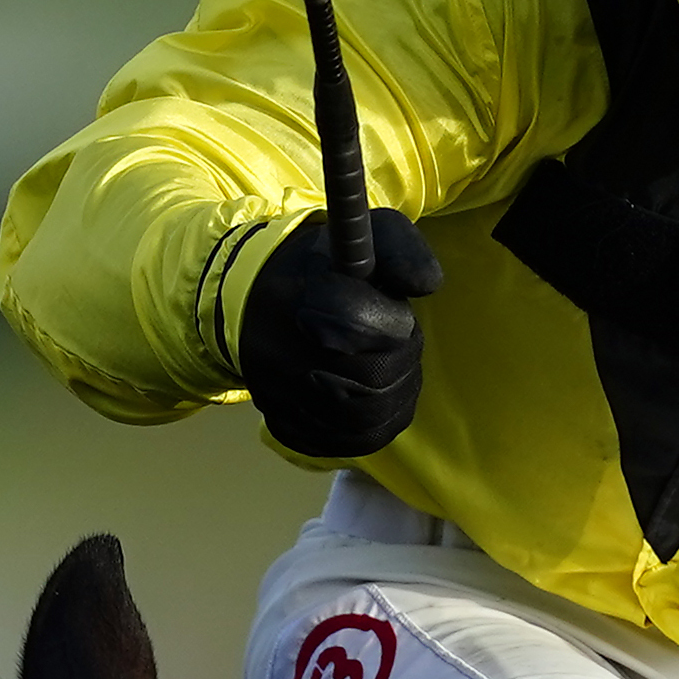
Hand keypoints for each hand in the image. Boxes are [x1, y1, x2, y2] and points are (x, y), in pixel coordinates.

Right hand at [233, 212, 439, 457]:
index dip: (398, 322)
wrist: (250, 298)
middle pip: (381, 378)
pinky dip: (375, 425)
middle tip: (389, 341)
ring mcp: (289, 397)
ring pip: (370, 417)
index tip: (386, 309)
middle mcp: (295, 356)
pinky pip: (352, 442)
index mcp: (313, 302)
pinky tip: (374, 400)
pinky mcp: (290, 424)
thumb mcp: (363, 236)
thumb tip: (427, 285)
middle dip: (400, 359)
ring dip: (393, 394)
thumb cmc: (319, 266)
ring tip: (385, 368)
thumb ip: (403, 251)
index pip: (387, 332)